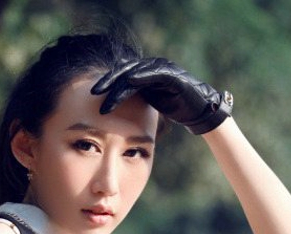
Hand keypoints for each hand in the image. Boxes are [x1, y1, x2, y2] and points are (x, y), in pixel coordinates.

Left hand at [91, 57, 232, 134]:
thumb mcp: (149, 103)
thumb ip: (135, 99)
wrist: (198, 110)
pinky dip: (141, 76)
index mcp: (145, 73)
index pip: (121, 75)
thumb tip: (116, 108)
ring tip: (106, 95)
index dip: (107, 83)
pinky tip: (128, 82)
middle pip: (124, 70)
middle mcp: (151, 67)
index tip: (92, 94)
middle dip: (108, 81)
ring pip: (135, 71)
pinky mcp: (171, 74)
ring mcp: (162, 68)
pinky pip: (153, 73)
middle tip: (94, 92)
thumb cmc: (174, 108)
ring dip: (119, 82)